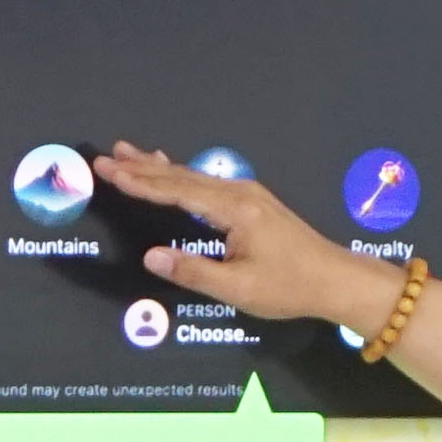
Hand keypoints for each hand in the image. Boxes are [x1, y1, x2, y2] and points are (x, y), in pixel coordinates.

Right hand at [101, 142, 397, 334]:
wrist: (335, 279)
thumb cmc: (289, 287)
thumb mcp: (238, 288)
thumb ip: (193, 271)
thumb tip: (150, 256)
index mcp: (236, 210)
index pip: (177, 192)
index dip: (140, 182)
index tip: (109, 171)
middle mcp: (240, 194)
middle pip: (182, 177)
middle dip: (141, 168)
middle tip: (106, 158)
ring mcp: (248, 195)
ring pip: (193, 177)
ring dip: (158, 168)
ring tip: (127, 154)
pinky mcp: (252, 202)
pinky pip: (207, 183)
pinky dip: (181, 176)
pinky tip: (170, 168)